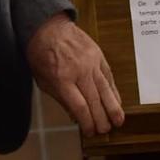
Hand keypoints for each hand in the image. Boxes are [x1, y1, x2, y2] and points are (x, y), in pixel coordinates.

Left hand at [26, 12, 124, 135]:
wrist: (48, 27)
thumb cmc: (41, 55)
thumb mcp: (42, 80)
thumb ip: (60, 98)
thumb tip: (75, 115)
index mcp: (62, 80)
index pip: (80, 107)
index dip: (87, 122)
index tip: (91, 132)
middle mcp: (79, 72)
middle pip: (95, 101)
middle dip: (102, 119)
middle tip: (106, 131)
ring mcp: (91, 63)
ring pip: (106, 90)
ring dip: (113, 108)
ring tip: (118, 121)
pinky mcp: (98, 56)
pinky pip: (109, 77)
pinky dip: (114, 91)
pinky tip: (117, 101)